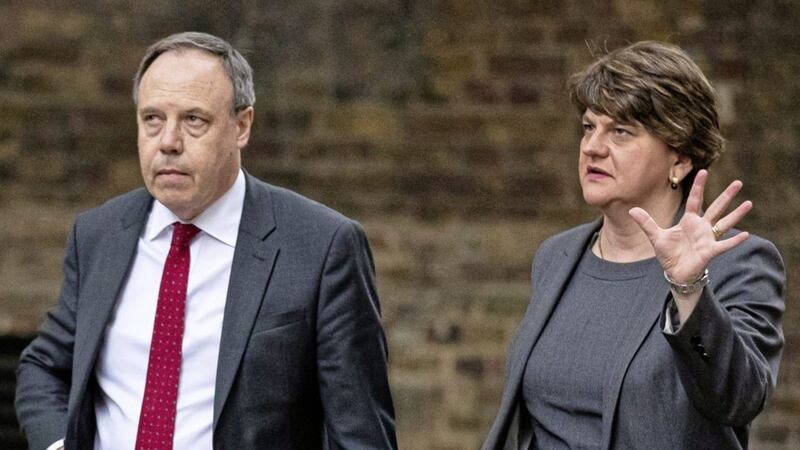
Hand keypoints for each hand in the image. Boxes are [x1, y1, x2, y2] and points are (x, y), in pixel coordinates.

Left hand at [629, 169, 751, 283]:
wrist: (675, 273)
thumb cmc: (669, 254)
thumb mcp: (656, 236)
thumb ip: (646, 223)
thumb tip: (632, 210)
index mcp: (689, 221)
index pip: (696, 200)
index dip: (699, 186)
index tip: (703, 171)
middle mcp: (701, 227)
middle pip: (716, 207)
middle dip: (726, 196)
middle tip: (739, 182)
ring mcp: (707, 238)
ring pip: (725, 223)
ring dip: (736, 214)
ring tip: (749, 203)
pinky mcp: (710, 251)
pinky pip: (724, 244)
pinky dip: (734, 240)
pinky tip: (745, 234)